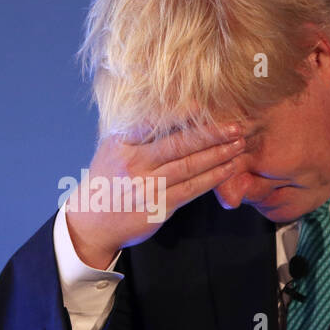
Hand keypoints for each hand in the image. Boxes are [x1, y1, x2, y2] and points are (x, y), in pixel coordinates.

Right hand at [64, 123, 247, 268]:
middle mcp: (133, 163)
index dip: (180, 115)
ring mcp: (146, 186)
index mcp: (121, 143)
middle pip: (178, 144)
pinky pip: (191, 189)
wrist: (91, 222)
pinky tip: (227, 169)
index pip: (153, 124)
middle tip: (235, 126)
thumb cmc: (106, 181)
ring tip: (238, 145)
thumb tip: (172, 111)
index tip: (202, 106)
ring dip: (218, 154)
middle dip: (210, 134)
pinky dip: (212, 178)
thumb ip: (138, 133)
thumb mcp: (112, 149)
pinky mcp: (158, 206)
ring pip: (189, 166)